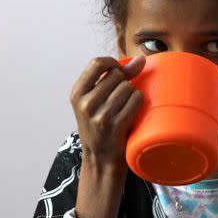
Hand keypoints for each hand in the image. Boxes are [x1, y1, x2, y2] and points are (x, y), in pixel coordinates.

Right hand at [69, 56, 144, 170]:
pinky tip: (133, 111)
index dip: (113, 63)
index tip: (119, 72)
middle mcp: (85, 103)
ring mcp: (100, 115)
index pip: (97, 63)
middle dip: (125, 82)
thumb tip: (140, 59)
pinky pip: (136, 100)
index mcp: (77, 93)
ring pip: (128, 87)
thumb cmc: (100, 123)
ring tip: (125, 107)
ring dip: (132, 94)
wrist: (100, 158)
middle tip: (120, 98)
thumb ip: (116, 76)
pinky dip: (138, 102)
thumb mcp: (96, 99)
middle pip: (117, 75)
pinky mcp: (116, 125)